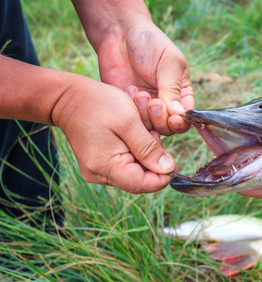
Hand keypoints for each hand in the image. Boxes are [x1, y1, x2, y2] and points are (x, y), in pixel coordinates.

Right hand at [51, 75, 177, 193]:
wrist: (68, 96)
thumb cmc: (98, 104)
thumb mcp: (129, 122)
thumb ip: (149, 149)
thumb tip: (169, 170)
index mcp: (106, 167)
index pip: (143, 185)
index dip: (163, 176)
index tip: (174, 161)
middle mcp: (100, 175)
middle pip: (139, 179)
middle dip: (153, 159)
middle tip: (153, 133)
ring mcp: (98, 171)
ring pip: (134, 170)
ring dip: (144, 152)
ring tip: (142, 129)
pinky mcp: (99, 164)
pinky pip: (125, 163)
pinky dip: (135, 150)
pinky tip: (133, 133)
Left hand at [96, 19, 193, 135]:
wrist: (120, 33)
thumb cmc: (150, 43)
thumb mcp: (168, 62)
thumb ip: (173, 88)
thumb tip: (178, 114)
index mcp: (181, 94)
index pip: (186, 118)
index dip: (181, 123)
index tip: (173, 118)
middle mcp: (164, 104)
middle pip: (168, 128)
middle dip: (160, 119)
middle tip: (153, 102)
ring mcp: (144, 107)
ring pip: (149, 127)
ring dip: (144, 114)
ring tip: (139, 93)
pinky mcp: (126, 106)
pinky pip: (131, 120)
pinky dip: (131, 110)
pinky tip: (129, 90)